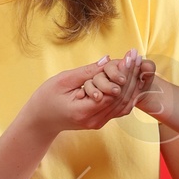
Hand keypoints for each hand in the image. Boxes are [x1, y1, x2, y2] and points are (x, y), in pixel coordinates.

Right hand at [26, 55, 145, 137]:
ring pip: (123, 103)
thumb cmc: (46, 99)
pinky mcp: (100, 120)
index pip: (112, 93)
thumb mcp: (62, 81)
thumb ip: (86, 72)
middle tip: (136, 55)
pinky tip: (132, 77)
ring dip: (132, 82)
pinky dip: (127, 92)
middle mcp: (95, 120)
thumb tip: (107, 60)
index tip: (129, 56)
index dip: (123, 74)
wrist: (40, 121)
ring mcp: (99, 122)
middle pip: (121, 99)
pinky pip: (119, 107)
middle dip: (131, 75)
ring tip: (137, 62)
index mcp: (83, 112)